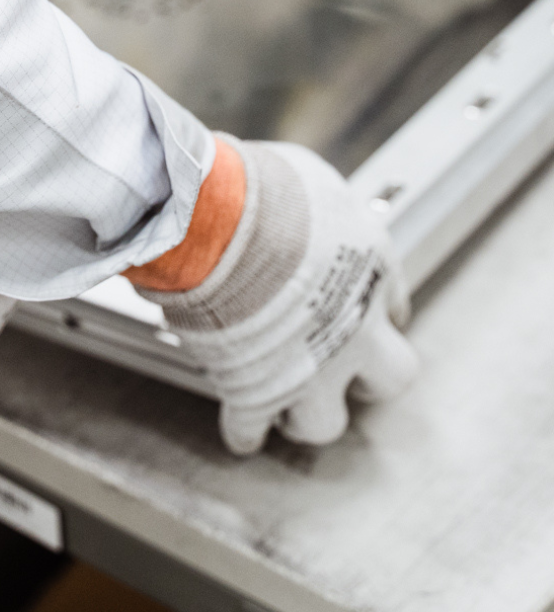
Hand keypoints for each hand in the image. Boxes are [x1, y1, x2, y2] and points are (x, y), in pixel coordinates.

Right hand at [129, 137, 417, 454]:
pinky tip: (238, 426)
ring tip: (285, 401)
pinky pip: (250, 430)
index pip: (393, 306)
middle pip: (391, 378)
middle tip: (342, 366)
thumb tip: (309, 202)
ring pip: (326, 423)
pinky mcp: (257, 391)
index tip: (362, 313)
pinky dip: (242, 429)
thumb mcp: (312, 180)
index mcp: (371, 272)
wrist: (217, 224)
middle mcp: (355, 330)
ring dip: (305, 413)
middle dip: (368, 376)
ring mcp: (310, 368)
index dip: (376, 312)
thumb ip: (323, 206)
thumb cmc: (261, 192)